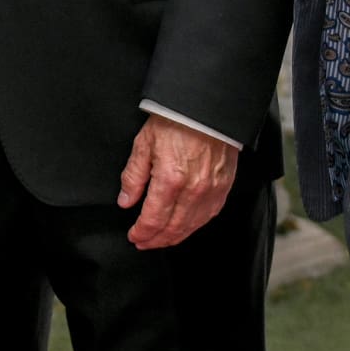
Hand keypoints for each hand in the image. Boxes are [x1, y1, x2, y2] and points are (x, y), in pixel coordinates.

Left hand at [117, 114, 237, 249]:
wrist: (206, 108)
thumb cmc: (176, 121)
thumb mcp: (144, 144)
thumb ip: (134, 176)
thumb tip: (126, 201)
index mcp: (170, 180)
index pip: (153, 219)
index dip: (142, 232)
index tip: (134, 236)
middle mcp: (193, 190)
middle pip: (172, 228)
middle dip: (155, 240)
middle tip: (144, 243)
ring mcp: (211, 191)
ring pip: (191, 226)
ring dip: (174, 237)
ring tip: (161, 239)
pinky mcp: (223, 187)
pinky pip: (208, 215)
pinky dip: (194, 226)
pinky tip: (185, 226)